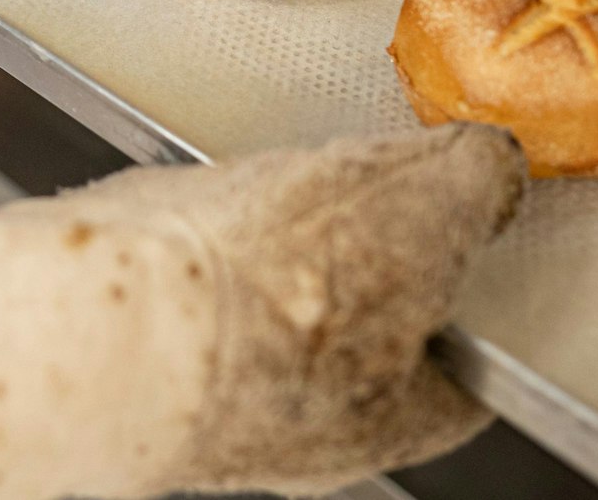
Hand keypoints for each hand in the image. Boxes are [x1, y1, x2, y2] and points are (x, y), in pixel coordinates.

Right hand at [0, 122, 526, 499]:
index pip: (466, 364)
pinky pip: (176, 277)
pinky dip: (182, 232)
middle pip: (360, 324)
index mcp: (397, 421)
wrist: (103, 313)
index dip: (474, 288)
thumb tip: (493, 168)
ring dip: (259, 229)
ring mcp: (208, 394)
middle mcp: (302, 430)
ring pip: (262, 296)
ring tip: (253, 181)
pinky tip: (177, 203)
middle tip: (348, 177)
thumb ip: (476, 180)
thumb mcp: (424, 204)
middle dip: (354, 246)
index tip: (470, 226)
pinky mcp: (128, 348)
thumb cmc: (270, 293)